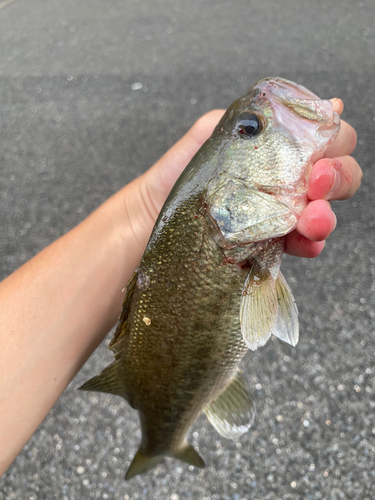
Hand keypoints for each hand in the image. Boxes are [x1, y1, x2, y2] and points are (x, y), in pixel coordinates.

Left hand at [138, 102, 360, 257]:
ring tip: (312, 217)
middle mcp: (283, 182)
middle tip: (317, 181)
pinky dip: (310, 245)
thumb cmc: (174, 177)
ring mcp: (277, 215)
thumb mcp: (205, 138)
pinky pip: (300, 246)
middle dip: (337, 176)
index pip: (323, 139)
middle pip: (334, 175)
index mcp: (275, 151)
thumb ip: (241, 119)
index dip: (333, 140)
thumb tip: (284, 106)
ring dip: (326, 214)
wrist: (148, 220)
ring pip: (323, 212)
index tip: (320, 149)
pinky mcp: (267, 245)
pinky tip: (306, 243)